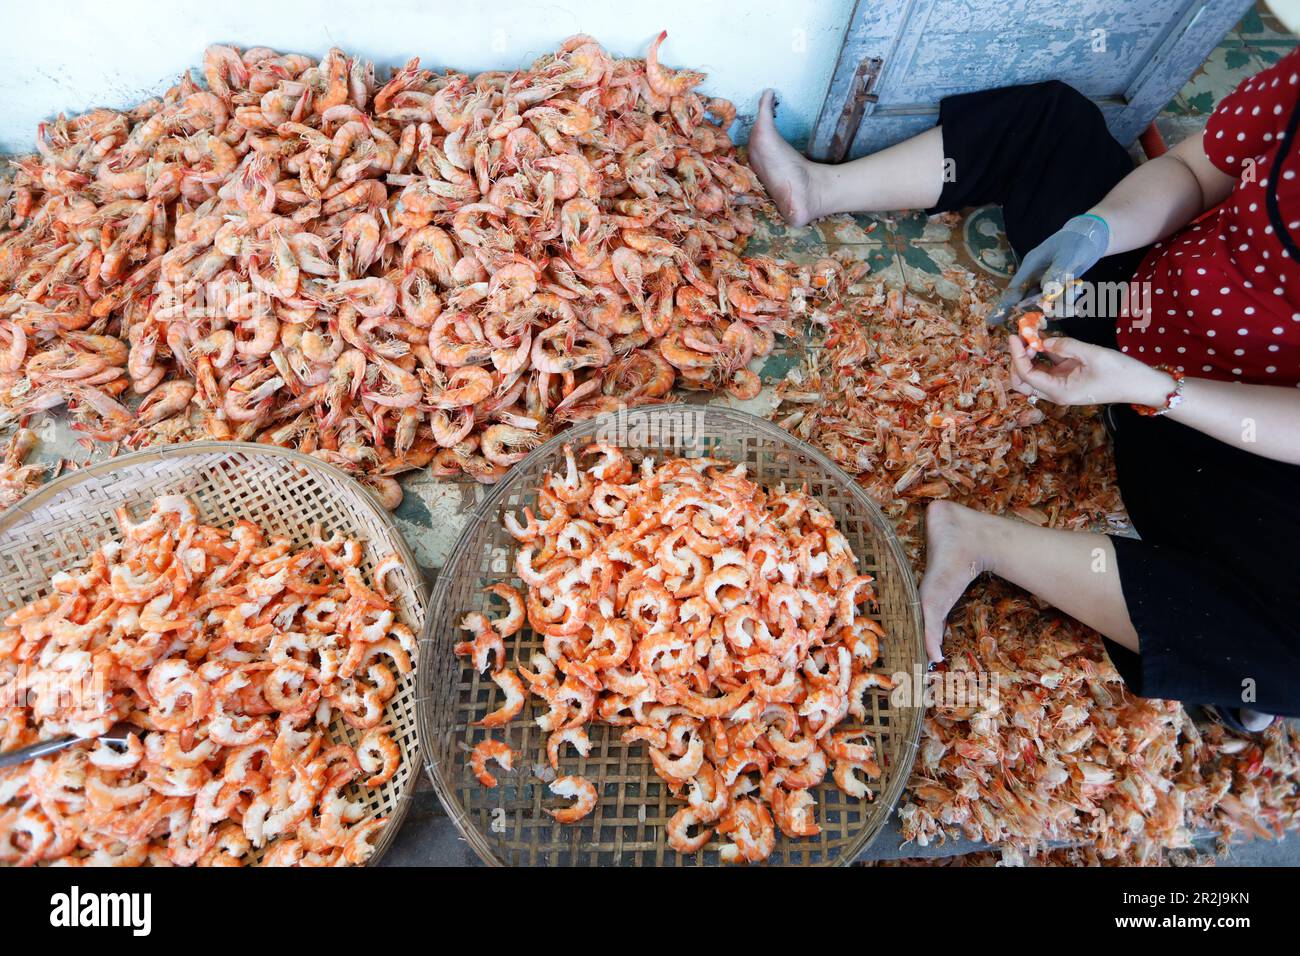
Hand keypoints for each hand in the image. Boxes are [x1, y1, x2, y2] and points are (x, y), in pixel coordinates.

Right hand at [989, 214, 1109, 325]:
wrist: (1092, 236)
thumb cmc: (1077, 241)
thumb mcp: (1068, 256)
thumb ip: (1057, 275)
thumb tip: (1046, 294)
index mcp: (1031, 266)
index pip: (1014, 290)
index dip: (1003, 306)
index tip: (993, 321)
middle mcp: (1035, 277)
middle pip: (1028, 301)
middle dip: (1042, 308)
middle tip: (1056, 309)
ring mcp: (1046, 283)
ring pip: (1045, 304)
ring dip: (1061, 303)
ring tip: (1075, 288)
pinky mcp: (1057, 288)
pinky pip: (1058, 303)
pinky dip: (1069, 301)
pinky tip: (1078, 288)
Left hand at [1008, 335, 1174, 407]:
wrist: (1142, 385)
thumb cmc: (1120, 373)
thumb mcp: (1092, 354)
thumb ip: (1065, 346)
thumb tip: (1043, 341)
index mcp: (1058, 392)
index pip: (1026, 375)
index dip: (1017, 355)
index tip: (1014, 336)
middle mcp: (1056, 392)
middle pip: (1022, 380)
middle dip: (1017, 360)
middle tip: (1021, 338)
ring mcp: (1061, 385)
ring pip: (1033, 373)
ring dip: (1028, 356)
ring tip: (1031, 334)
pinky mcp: (1068, 377)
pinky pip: (1048, 366)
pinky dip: (1042, 353)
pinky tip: (1043, 338)